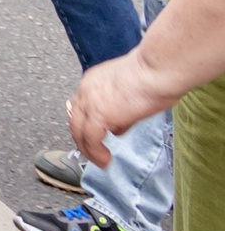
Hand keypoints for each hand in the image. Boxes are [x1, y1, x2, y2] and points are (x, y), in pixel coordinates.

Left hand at [70, 47, 161, 166]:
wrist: (156, 69)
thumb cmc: (155, 75)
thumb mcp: (132, 94)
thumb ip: (122, 111)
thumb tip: (118, 128)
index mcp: (94, 80)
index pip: (82, 106)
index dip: (86, 123)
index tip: (95, 136)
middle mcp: (86, 89)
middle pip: (75, 120)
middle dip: (82, 139)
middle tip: (92, 153)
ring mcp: (90, 101)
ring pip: (79, 131)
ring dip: (88, 150)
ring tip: (100, 161)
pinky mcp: (98, 114)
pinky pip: (90, 140)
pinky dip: (96, 153)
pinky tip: (105, 161)